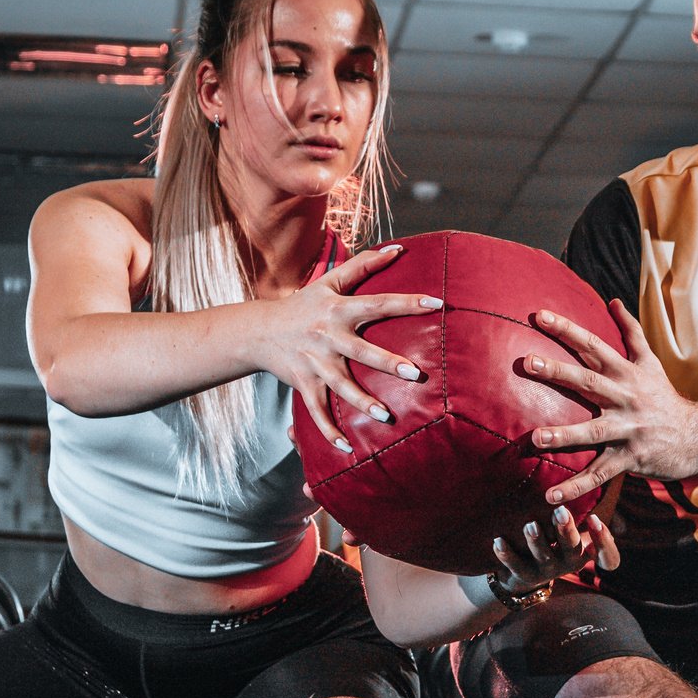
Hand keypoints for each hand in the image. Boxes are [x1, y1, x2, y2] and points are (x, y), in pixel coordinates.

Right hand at [270, 242, 440, 451]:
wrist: (260, 331)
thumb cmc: (304, 305)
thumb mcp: (329, 282)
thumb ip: (364, 264)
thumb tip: (398, 248)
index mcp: (338, 310)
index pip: (378, 303)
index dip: (407, 302)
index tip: (436, 303)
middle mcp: (327, 337)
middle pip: (361, 351)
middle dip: (387, 363)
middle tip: (415, 374)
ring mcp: (315, 363)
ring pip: (340, 386)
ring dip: (362, 402)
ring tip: (385, 417)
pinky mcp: (304, 385)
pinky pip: (316, 412)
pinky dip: (328, 431)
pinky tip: (346, 449)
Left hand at [488, 505, 617, 597]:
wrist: (526, 571)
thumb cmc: (555, 539)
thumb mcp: (572, 529)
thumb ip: (581, 509)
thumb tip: (583, 472)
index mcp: (586, 551)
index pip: (608, 557)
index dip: (604, 542)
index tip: (595, 519)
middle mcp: (569, 562)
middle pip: (573, 550)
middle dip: (566, 531)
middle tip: (559, 511)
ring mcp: (547, 570)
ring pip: (543, 557)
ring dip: (537, 541)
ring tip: (530, 525)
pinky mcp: (525, 575)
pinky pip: (515, 566)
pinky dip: (506, 554)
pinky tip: (498, 540)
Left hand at [524, 301, 697, 503]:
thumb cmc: (666, 398)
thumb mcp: (650, 362)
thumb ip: (630, 331)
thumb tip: (613, 300)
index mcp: (626, 373)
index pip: (593, 345)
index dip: (567, 329)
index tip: (539, 316)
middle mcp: (625, 397)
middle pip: (589, 381)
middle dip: (558, 372)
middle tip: (528, 362)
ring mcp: (628, 429)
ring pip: (593, 431)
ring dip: (564, 435)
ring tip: (535, 438)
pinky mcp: (631, 458)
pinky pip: (600, 474)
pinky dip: (576, 487)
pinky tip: (551, 497)